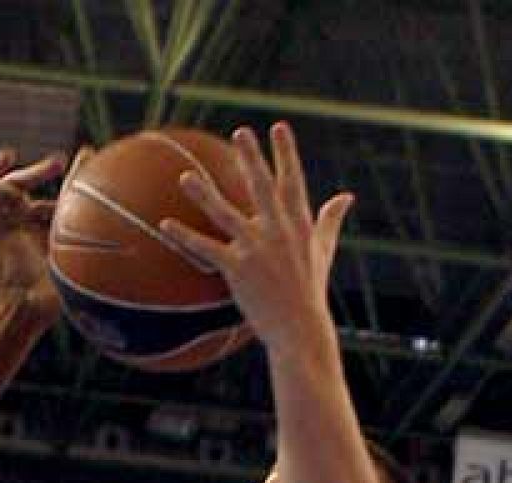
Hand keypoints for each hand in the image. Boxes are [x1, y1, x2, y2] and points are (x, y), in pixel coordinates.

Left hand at [160, 123, 352, 354]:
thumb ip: (330, 220)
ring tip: (185, 176)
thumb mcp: (324, 250)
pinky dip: (184, 236)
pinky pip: (205, 248)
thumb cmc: (310, 289)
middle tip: (240, 132)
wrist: (299, 326)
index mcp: (300, 223)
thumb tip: (346, 197)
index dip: (286, 152)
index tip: (278, 127)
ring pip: (225, 214)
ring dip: (204, 194)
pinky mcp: (237, 268)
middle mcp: (278, 230)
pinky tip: (165, 224)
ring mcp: (257, 248)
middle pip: (261, 186)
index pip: (292, 180)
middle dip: (251, 157)